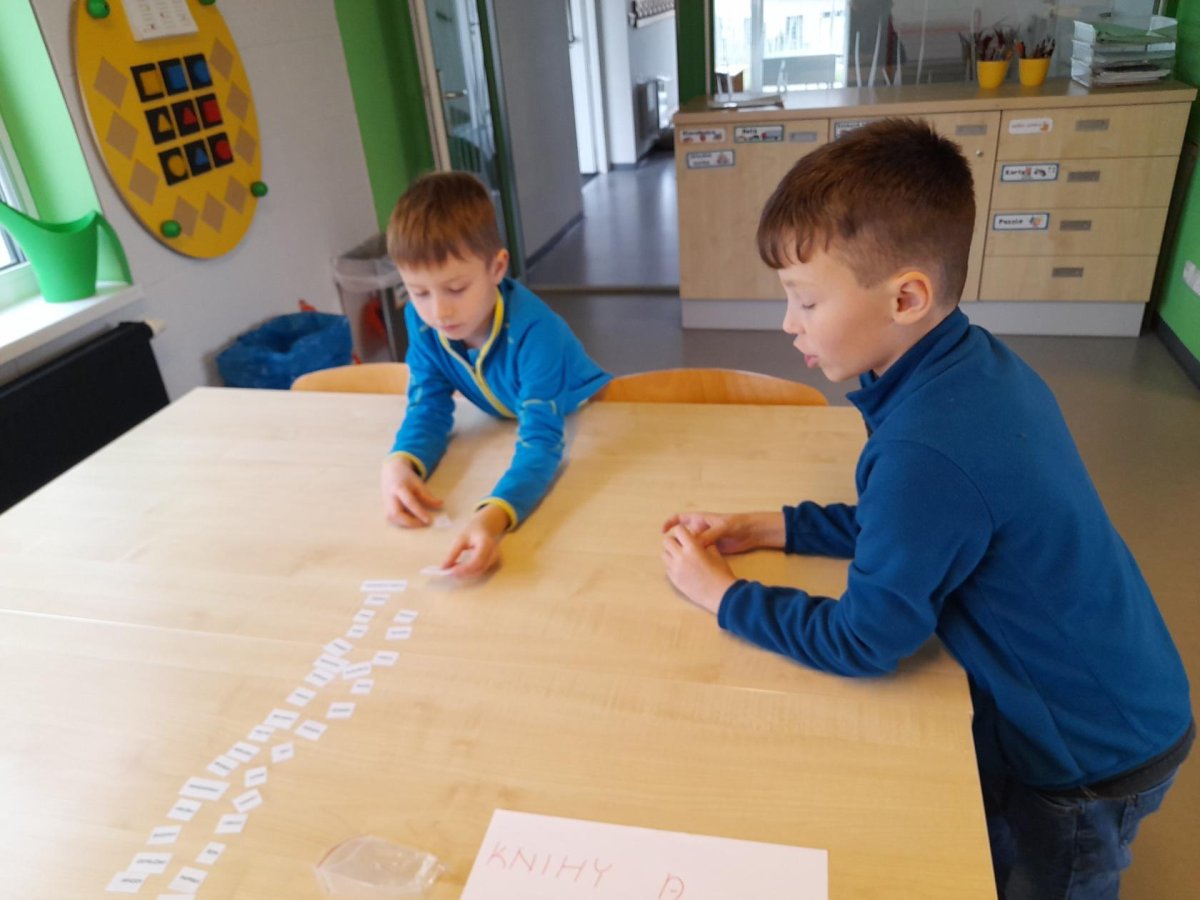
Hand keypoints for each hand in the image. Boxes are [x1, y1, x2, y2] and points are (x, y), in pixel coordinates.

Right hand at [381, 456, 442, 526]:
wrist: (391, 471)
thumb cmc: (406, 477)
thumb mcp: (418, 484)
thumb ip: (427, 496)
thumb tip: (440, 505)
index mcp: (399, 487)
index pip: (409, 502)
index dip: (419, 512)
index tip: (428, 520)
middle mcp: (390, 496)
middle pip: (395, 514)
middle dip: (409, 522)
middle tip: (422, 523)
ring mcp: (386, 503)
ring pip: (392, 518)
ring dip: (405, 523)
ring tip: (417, 521)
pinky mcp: (385, 507)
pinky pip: (392, 518)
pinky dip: (401, 522)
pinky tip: (410, 519)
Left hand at [441, 504, 508, 578]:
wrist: (485, 528)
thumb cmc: (473, 532)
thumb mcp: (461, 539)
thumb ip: (453, 553)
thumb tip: (443, 567)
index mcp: (486, 543)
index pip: (477, 560)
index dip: (465, 568)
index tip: (452, 571)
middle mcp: (493, 552)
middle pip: (479, 568)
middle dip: (464, 573)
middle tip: (449, 572)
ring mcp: (495, 558)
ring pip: (480, 572)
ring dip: (466, 574)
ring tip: (453, 570)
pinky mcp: (492, 563)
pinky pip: (480, 571)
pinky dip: (469, 573)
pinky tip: (460, 569)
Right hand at [660, 511, 782, 554]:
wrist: (751, 533)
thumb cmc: (736, 524)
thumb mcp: (721, 528)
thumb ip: (708, 536)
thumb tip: (694, 545)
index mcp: (700, 520)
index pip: (680, 519)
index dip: (670, 524)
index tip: (663, 532)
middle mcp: (700, 530)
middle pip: (682, 534)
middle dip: (675, 541)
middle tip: (670, 551)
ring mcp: (705, 540)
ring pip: (689, 546)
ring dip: (684, 551)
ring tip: (678, 560)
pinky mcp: (711, 550)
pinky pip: (698, 553)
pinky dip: (693, 558)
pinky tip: (690, 565)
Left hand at [661, 524, 736, 613]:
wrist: (721, 595)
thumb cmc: (721, 573)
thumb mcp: (716, 553)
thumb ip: (705, 543)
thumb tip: (698, 537)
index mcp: (692, 548)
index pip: (678, 530)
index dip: (683, 531)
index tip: (688, 535)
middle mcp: (680, 557)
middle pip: (666, 541)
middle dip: (674, 541)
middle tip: (683, 546)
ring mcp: (675, 570)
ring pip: (664, 555)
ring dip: (671, 553)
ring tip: (681, 557)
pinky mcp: (674, 580)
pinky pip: (667, 568)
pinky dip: (671, 565)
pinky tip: (682, 568)